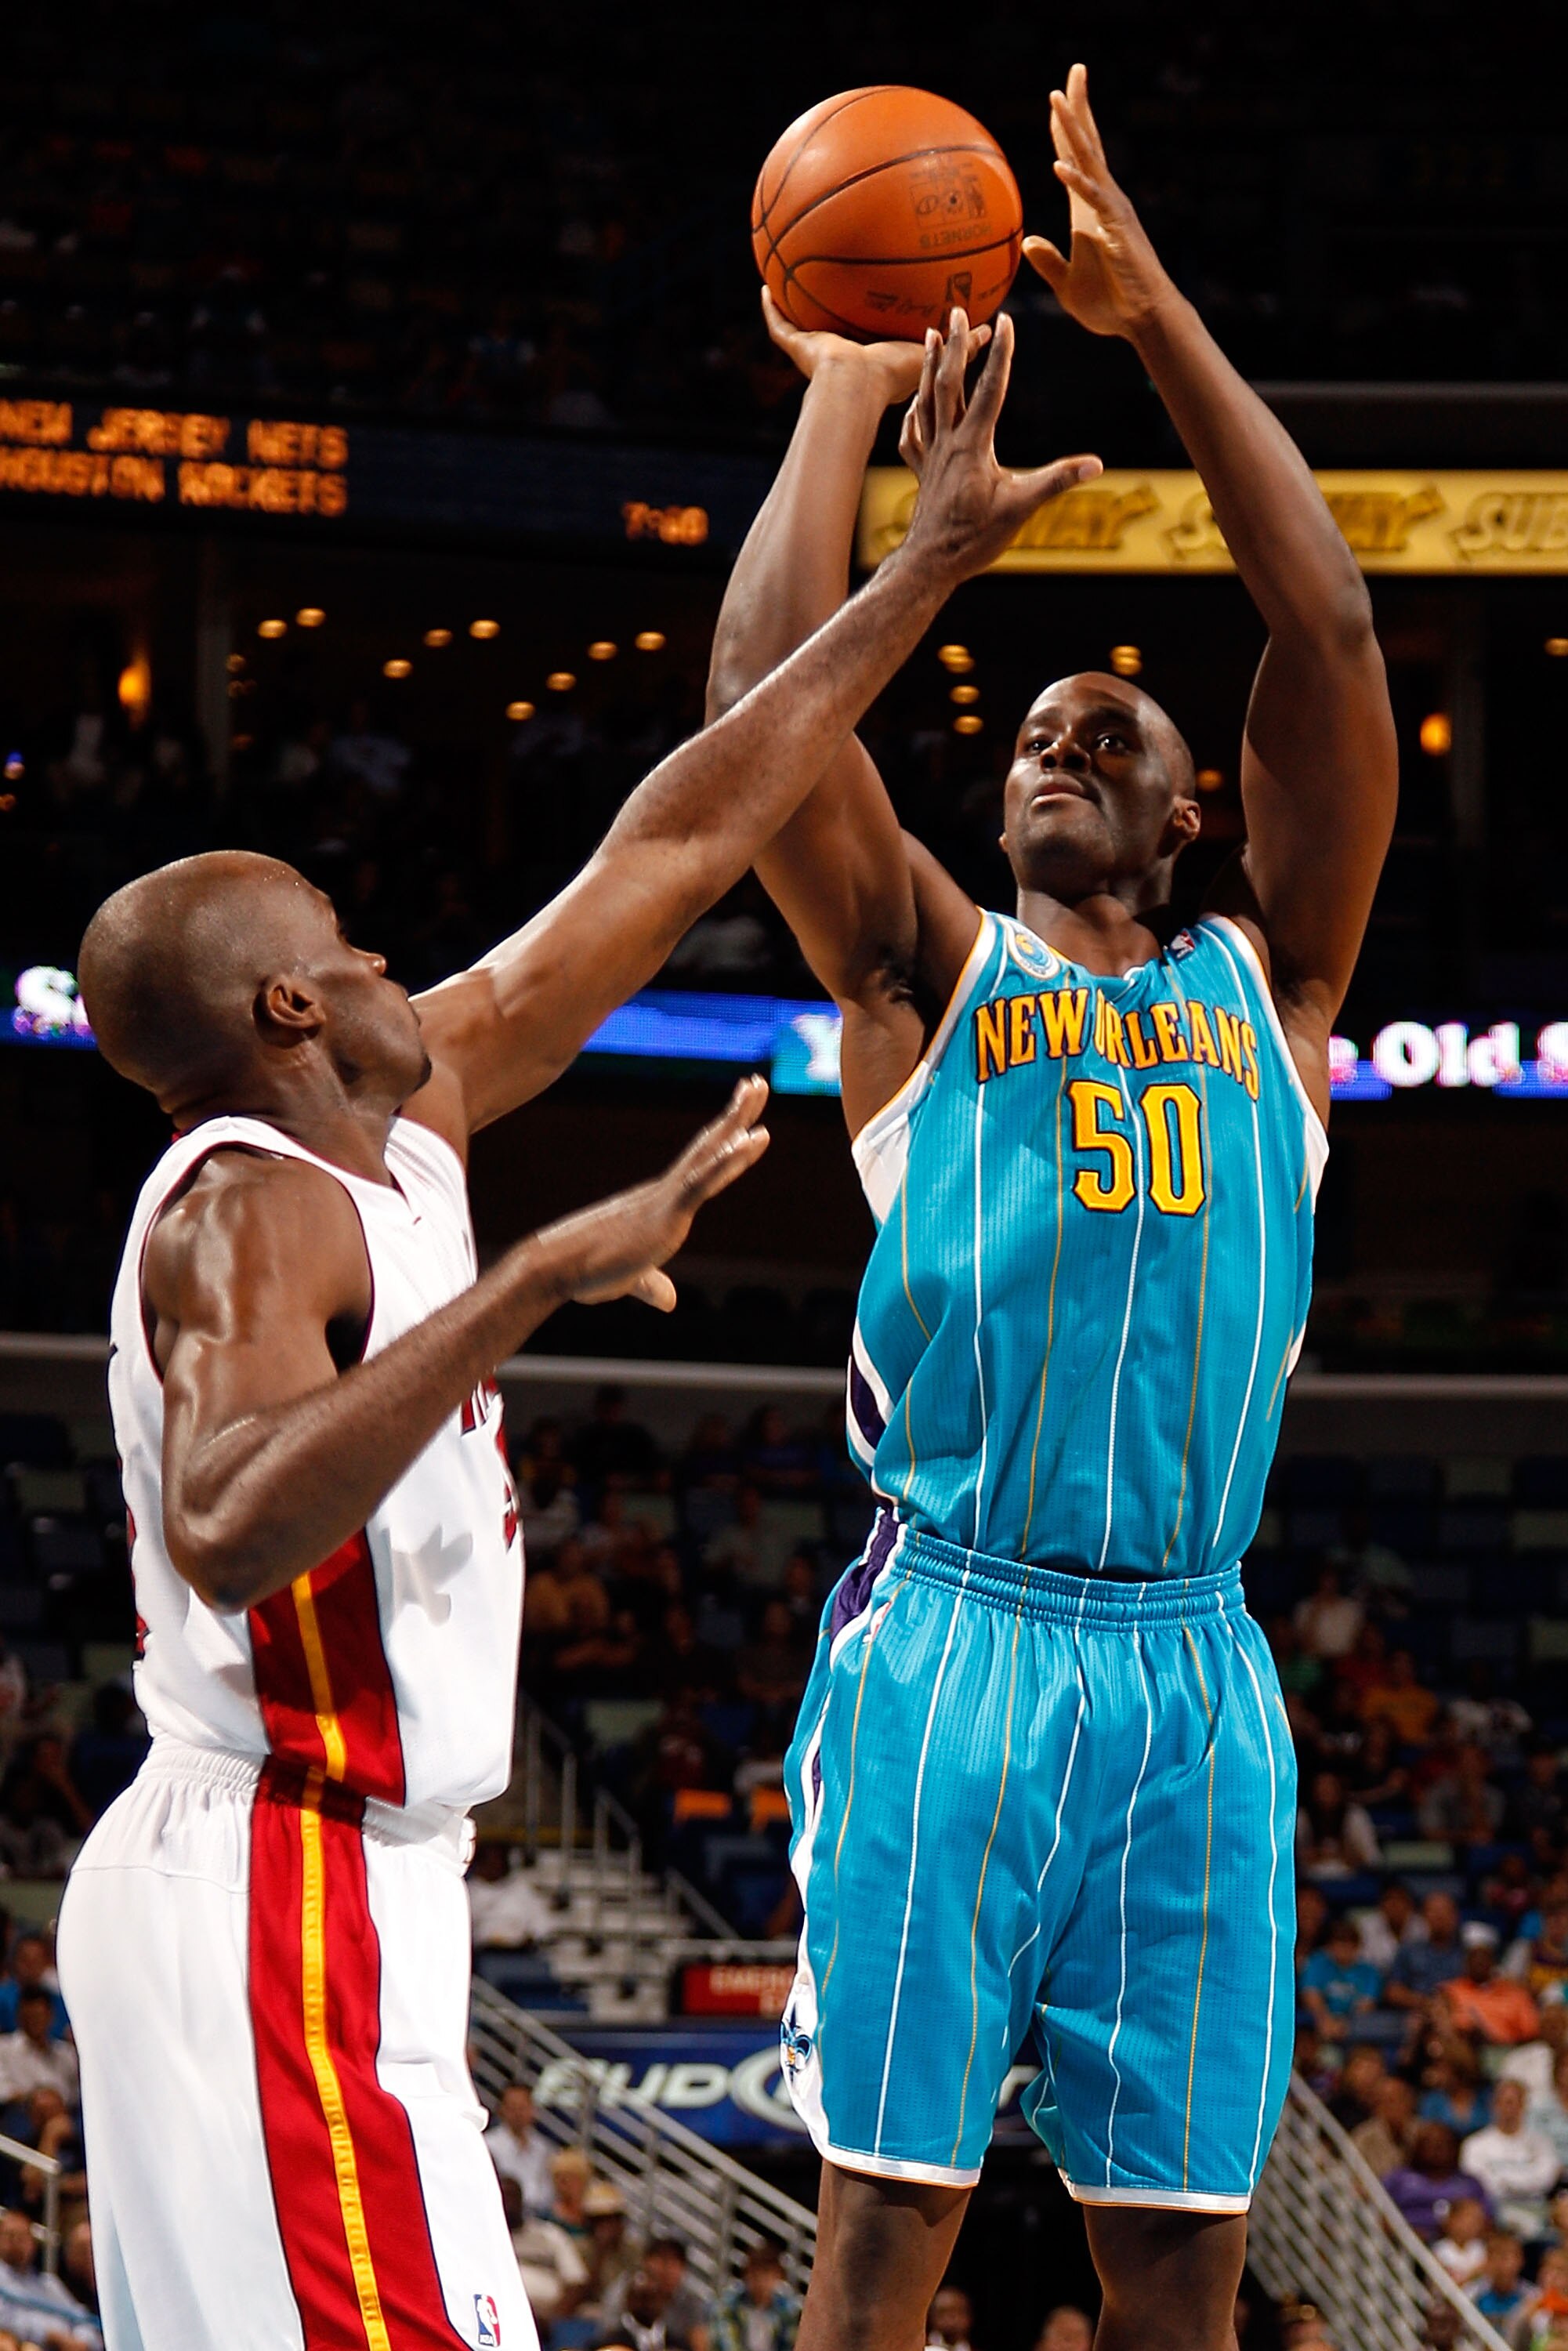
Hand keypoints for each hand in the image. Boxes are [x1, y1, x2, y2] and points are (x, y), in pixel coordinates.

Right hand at [538, 1076, 769, 1312]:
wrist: (556, 1269)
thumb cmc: (585, 1272)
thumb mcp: (629, 1281)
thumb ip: (651, 1286)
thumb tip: (668, 1301)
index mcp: (659, 1203)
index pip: (699, 1164)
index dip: (723, 1140)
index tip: (743, 1115)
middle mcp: (664, 1192)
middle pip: (708, 1146)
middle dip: (736, 1115)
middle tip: (757, 1083)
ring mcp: (666, 1199)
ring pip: (709, 1154)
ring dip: (736, 1122)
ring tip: (758, 1089)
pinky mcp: (666, 1215)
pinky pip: (701, 1183)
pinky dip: (726, 1161)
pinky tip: (749, 1140)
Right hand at [761, 285, 989, 407]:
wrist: (854, 386)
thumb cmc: (893, 378)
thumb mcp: (937, 357)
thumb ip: (964, 344)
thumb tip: (992, 328)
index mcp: (873, 364)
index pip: (873, 342)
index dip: (874, 326)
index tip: (877, 308)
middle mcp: (842, 358)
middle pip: (836, 329)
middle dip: (834, 311)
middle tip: (835, 286)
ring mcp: (816, 354)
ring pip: (803, 327)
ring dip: (797, 306)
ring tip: (790, 276)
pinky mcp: (797, 348)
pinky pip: (779, 326)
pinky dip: (771, 308)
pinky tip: (765, 285)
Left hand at [897, 307, 1100, 581]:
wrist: (931, 565)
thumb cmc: (974, 540)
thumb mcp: (1020, 510)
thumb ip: (1056, 482)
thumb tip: (1096, 465)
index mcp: (973, 445)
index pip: (990, 388)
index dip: (1000, 353)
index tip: (1007, 320)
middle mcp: (947, 442)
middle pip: (948, 383)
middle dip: (955, 344)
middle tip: (956, 310)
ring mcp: (930, 455)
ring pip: (926, 400)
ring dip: (929, 365)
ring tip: (930, 335)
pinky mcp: (921, 471)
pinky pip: (912, 433)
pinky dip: (913, 412)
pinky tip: (915, 404)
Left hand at [1021, 62, 1177, 339]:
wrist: (1143, 320)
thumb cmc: (1111, 306)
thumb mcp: (1067, 286)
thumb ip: (1048, 262)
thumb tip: (1028, 241)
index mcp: (1089, 210)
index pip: (1075, 158)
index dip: (1065, 129)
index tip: (1057, 98)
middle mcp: (1103, 201)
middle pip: (1088, 144)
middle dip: (1078, 107)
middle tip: (1073, 71)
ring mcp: (1112, 211)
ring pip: (1089, 161)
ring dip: (1071, 129)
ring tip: (1056, 98)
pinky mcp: (1117, 229)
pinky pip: (1093, 200)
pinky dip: (1076, 181)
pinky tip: (1059, 165)